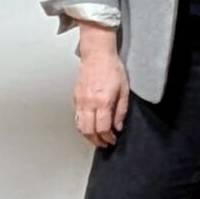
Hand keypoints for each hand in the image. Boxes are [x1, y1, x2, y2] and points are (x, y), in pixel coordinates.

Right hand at [74, 33, 129, 147]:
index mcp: (103, 101)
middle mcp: (89, 103)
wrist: (97, 55)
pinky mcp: (75, 97)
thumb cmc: (112, 68)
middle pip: (88, 131)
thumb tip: (118, 126)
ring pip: (79, 126)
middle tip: (104, 143)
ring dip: (87, 135)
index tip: (113, 139)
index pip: (103, 128)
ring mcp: (80, 101)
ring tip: (96, 138)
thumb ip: (121, 110)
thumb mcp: (124, 89)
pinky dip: (82, 125)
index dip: (108, 138)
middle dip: (96, 141)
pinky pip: (76, 117)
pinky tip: (89, 126)